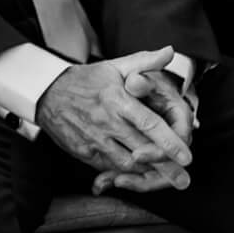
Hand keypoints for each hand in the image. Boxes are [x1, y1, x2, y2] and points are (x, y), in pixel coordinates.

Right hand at [36, 47, 192, 188]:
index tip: (187, 156)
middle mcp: (107, 122)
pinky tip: (139, 175)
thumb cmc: (85, 80)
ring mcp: (94, 139)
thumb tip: (170, 52)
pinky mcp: (84, 152)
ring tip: (166, 180)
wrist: (46, 93)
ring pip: (127, 164)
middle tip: (184, 180)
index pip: (148, 123)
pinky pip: (109, 168)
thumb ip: (144, 62)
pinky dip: (125, 174)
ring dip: (147, 174)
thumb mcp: (113, 66)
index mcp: (117, 100)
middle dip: (166, 168)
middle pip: (142, 150)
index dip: (169, 142)